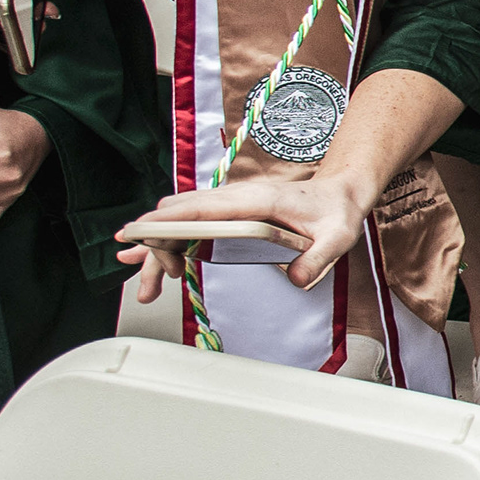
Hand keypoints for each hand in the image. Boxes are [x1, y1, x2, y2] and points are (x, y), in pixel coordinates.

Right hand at [119, 166, 367, 297]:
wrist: (339, 194)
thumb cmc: (336, 212)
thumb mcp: (337, 237)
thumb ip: (319, 258)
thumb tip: (296, 280)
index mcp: (256, 200)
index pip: (203, 209)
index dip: (169, 221)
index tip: (140, 232)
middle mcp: (236, 197)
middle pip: (181, 217)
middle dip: (156, 248)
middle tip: (147, 286)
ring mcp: (231, 203)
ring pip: (182, 221)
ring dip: (159, 250)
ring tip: (146, 286)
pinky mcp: (230, 213)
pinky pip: (192, 224)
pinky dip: (170, 242)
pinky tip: (152, 259)